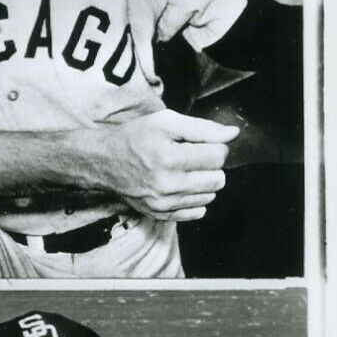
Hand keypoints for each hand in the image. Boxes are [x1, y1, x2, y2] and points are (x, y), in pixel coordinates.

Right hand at [105, 110, 238, 220]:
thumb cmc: (135, 137)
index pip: (218, 156)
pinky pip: (197, 212)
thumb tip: (233, 134)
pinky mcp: (160, 214)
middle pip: (218, 179)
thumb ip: (203, 128)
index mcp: (169, 158)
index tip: (200, 144)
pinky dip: (195, 199)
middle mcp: (167, 185)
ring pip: (210, 196)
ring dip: (203, 182)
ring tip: (184, 171)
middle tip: (193, 158)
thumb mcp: (166, 122)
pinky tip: (181, 186)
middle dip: (211, 166)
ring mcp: (163, 203)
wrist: (104, 162)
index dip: (215, 147)